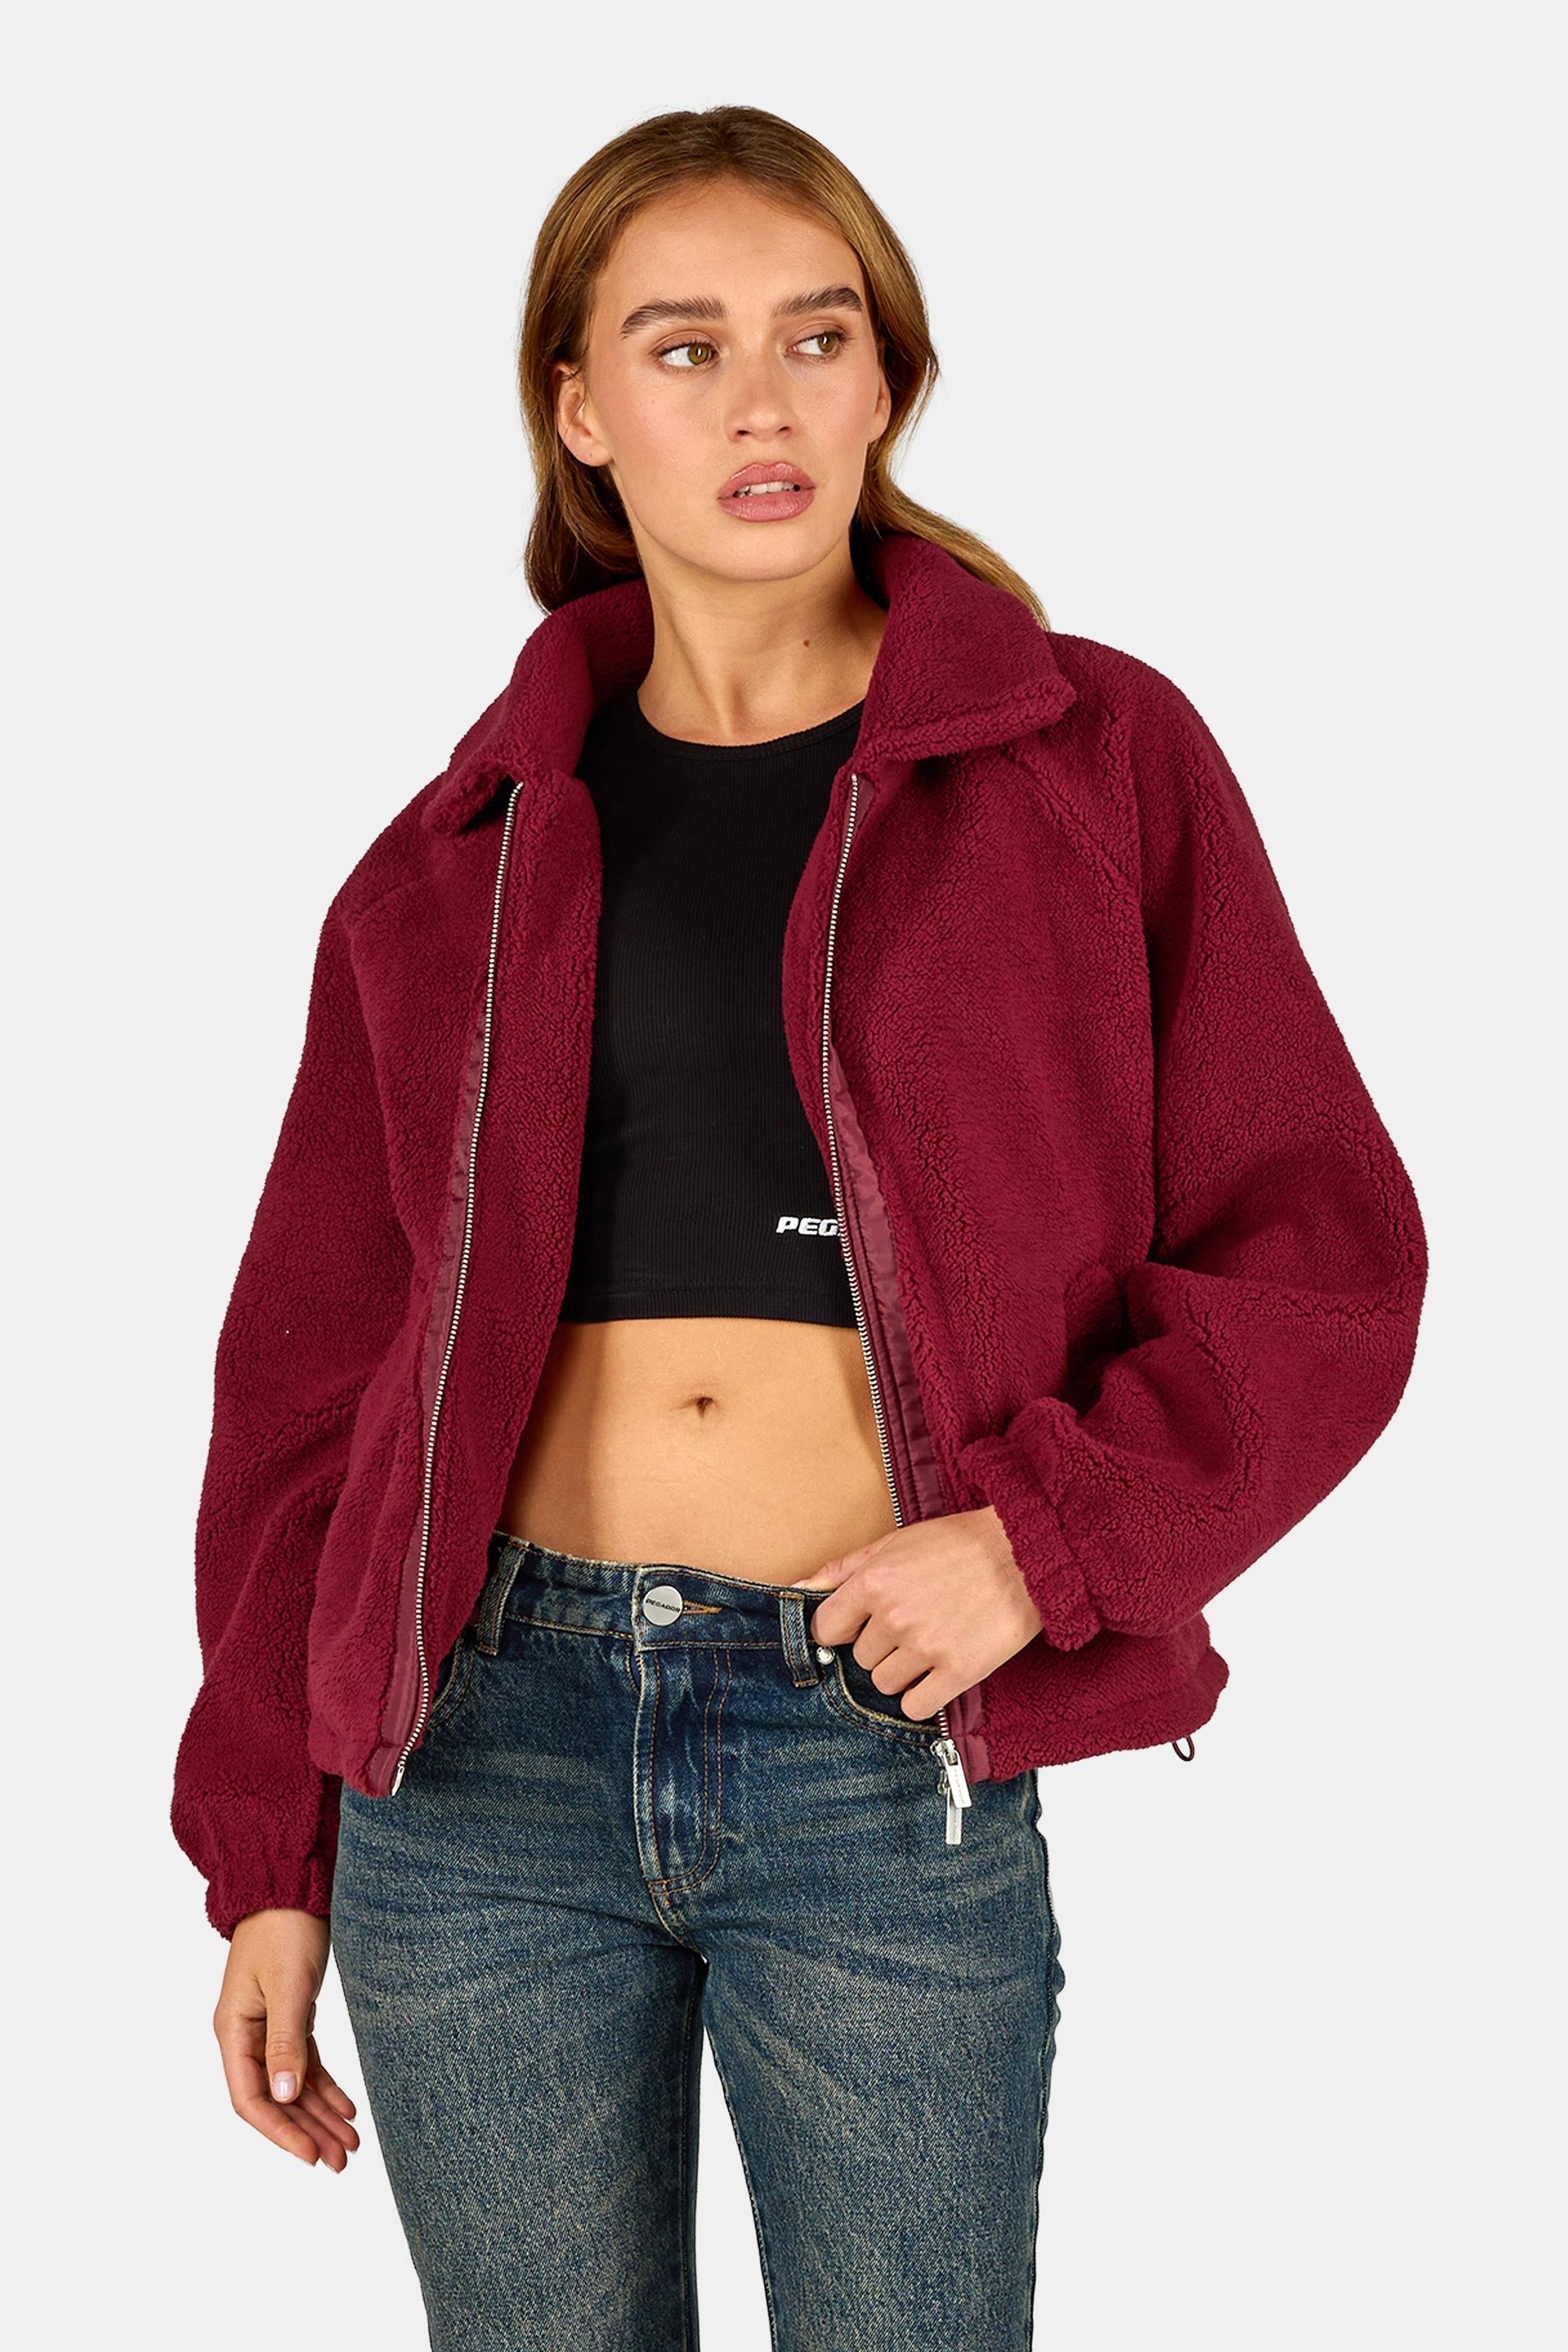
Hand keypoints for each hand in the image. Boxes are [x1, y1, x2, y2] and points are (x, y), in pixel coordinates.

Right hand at [214, 1908, 359, 2169]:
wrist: (291, 1884)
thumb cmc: (284, 1928)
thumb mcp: (287, 1986)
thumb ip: (285, 2042)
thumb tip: (282, 2098)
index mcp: (234, 2031)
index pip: (251, 2098)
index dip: (280, 2131)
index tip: (310, 2157)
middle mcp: (246, 2035)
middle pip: (275, 2099)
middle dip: (307, 2132)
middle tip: (342, 2161)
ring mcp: (268, 2027)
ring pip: (294, 2085)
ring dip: (320, 2115)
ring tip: (350, 2145)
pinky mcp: (291, 2015)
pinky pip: (306, 2063)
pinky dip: (325, 2086)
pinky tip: (347, 2108)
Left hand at [790, 1505, 1043, 1722]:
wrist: (1026, 1553)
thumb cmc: (962, 1543)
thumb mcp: (896, 1542)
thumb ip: (844, 1569)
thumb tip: (798, 1587)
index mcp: (874, 1581)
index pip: (827, 1629)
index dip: (842, 1629)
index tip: (859, 1626)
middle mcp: (894, 1617)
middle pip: (860, 1657)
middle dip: (881, 1645)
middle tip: (913, 1623)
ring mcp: (926, 1647)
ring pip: (885, 1683)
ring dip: (902, 1670)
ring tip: (931, 1642)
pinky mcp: (958, 1671)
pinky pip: (916, 1705)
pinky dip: (923, 1695)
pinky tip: (939, 1671)